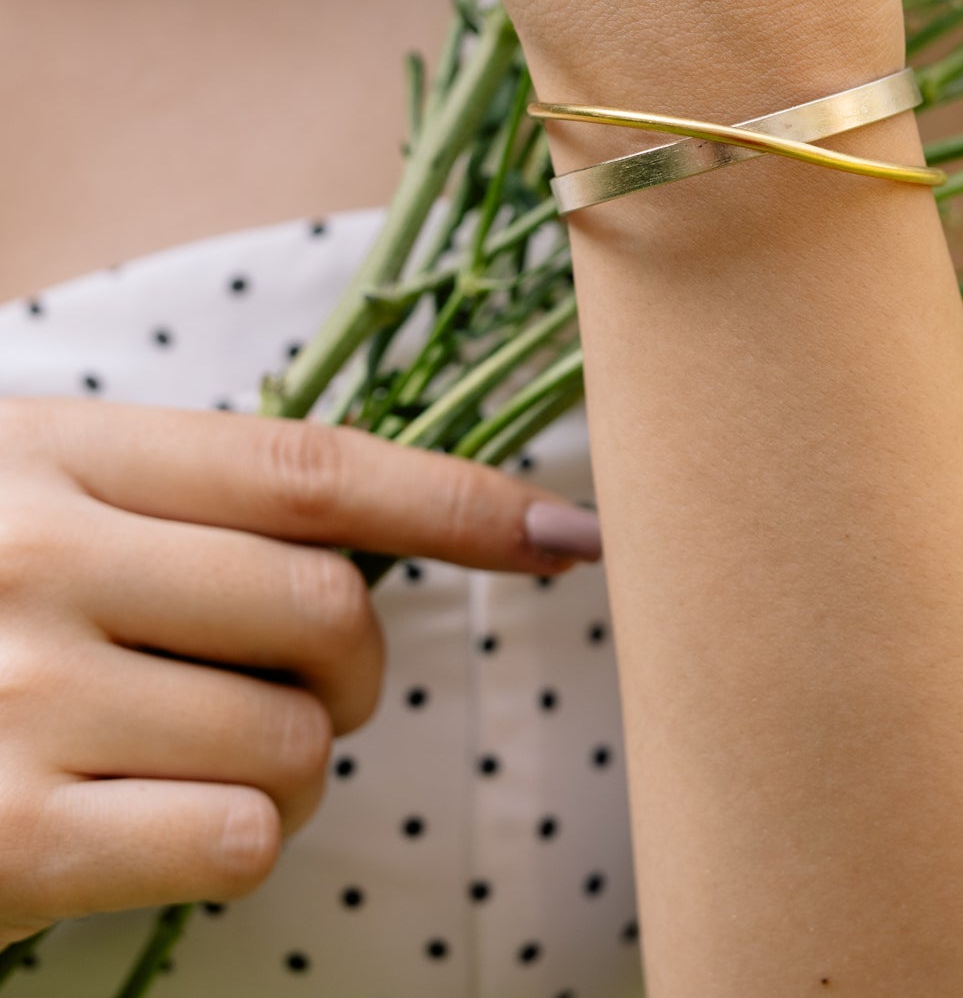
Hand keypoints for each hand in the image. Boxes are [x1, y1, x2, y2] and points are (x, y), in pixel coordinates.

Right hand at [0, 400, 598, 944]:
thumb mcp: (26, 494)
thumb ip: (173, 500)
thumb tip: (371, 544)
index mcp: (54, 451)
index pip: (307, 470)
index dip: (455, 501)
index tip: (568, 532)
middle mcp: (35, 558)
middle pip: (322, 612)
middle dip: (356, 668)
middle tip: (303, 685)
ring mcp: (13, 699)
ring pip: (290, 743)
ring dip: (289, 769)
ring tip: (202, 762)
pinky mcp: (1, 841)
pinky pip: (228, 847)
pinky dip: (234, 850)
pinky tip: (159, 830)